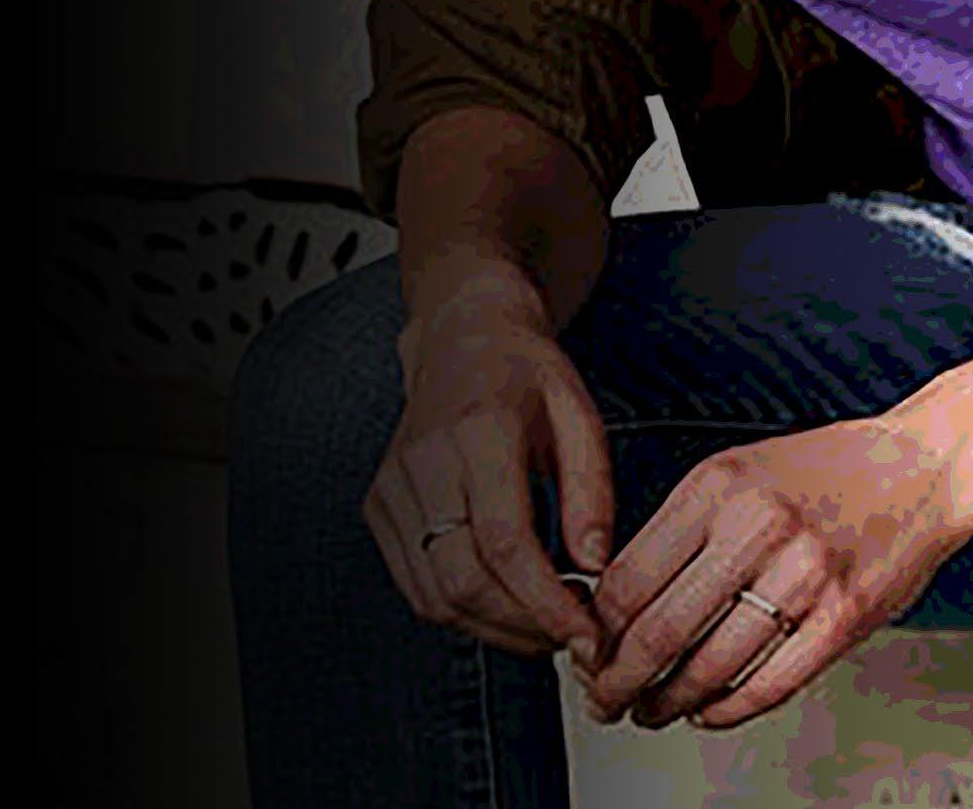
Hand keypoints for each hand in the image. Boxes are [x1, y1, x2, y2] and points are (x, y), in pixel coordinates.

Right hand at [362, 284, 611, 662]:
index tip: (585, 635)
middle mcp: (424, 459)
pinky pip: (416, 585)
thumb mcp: (578, 414)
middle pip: (462, 579)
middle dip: (523, 627)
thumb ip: (592, 490)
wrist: (461, 335)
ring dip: (494, 629)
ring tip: (543, 624)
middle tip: (570, 636)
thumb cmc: (525, 374)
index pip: (504, 541)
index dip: (545, 603)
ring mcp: (393, 485)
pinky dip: (462, 610)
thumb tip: (593, 566)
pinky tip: (503, 603)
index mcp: (477, 429)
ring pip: (434, 595)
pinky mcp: (379, 505)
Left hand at [581, 413, 972, 730]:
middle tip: (604, 698)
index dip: (596, 630)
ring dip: (668, 702)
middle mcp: (755, 526)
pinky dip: (728, 709)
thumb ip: (682, 526)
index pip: (628, 576)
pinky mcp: (843, 617)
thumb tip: (621, 596)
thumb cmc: (827, 470)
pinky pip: (769, 683)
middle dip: (618, 680)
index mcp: (716, 485)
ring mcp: (803, 575)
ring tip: (651, 710)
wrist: (922, 465)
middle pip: (659, 629)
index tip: (585, 651)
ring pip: (709, 666)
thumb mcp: (738, 470)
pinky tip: (708, 711)